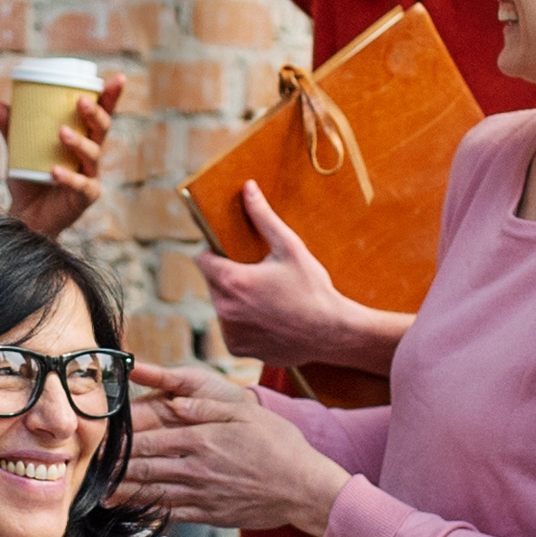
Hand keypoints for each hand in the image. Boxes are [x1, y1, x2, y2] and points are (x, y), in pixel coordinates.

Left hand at [0, 73, 126, 238]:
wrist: (26, 217)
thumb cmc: (30, 179)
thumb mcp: (19, 151)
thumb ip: (12, 129)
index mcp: (83, 139)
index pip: (101, 114)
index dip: (111, 96)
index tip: (118, 77)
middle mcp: (91, 156)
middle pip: (103, 130)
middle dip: (96, 114)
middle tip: (81, 102)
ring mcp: (91, 177)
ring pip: (93, 155)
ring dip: (79, 142)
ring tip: (61, 133)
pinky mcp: (85, 198)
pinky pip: (80, 185)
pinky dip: (68, 177)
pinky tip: (55, 171)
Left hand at [117, 362, 345, 536]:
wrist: (305, 489)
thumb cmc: (279, 445)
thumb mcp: (247, 413)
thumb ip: (207, 405)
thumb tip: (172, 400)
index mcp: (202, 438)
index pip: (149, 438)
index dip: (120, 440)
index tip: (99, 438)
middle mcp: (197, 467)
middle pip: (143, 467)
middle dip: (112, 468)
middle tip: (87, 468)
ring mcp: (202, 493)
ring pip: (152, 493)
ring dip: (122, 494)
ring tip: (97, 494)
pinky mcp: (209, 513)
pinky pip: (171, 514)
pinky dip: (147, 513)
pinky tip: (130, 513)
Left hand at [193, 181, 369, 370]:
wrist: (333, 333)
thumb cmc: (313, 288)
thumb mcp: (290, 247)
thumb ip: (263, 217)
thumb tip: (247, 188)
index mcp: (232, 280)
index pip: (202, 259)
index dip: (216, 253)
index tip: (233, 254)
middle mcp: (224, 308)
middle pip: (213, 283)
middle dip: (229, 277)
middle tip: (259, 276)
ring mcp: (230, 331)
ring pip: (222, 306)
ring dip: (236, 301)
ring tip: (266, 299)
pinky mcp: (238, 348)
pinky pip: (232, 329)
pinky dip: (244, 323)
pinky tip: (268, 318)